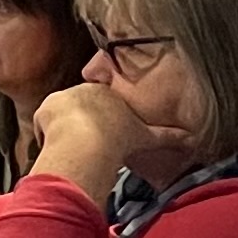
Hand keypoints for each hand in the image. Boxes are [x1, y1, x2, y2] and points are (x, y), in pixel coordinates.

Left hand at [30, 82, 188, 189]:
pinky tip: (59, 146)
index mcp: (107, 93)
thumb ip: (168, 137)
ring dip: (63, 129)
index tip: (102, 136)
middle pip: (80, 108)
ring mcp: (63, 97)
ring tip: (73, 148)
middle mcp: (84, 89)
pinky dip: (49, 134)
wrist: (90, 141)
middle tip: (86, 145)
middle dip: (81, 123)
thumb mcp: (147, 137)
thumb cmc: (120, 137)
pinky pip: (45, 123)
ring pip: (61, 115)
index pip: (102, 103)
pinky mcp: (45, 107)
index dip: (101, 120)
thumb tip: (192, 139)